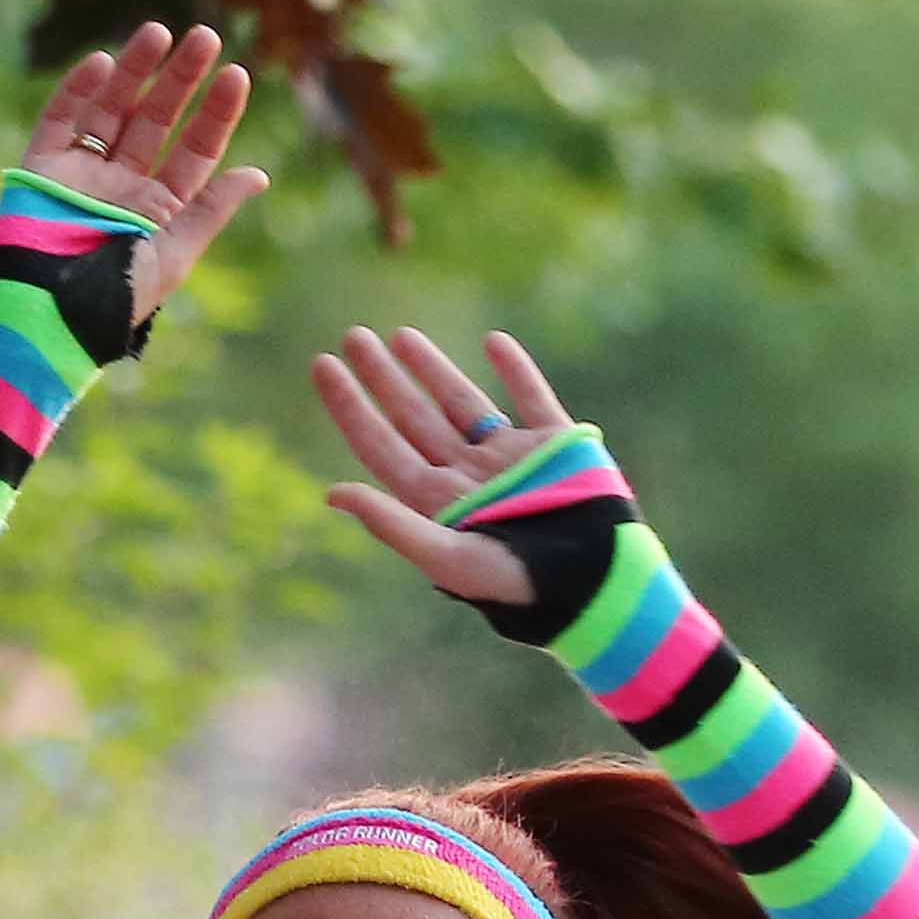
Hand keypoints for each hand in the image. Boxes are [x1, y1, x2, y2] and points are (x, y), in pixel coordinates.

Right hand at [22, 23, 268, 333]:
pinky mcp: (40, 169)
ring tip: (159, 32)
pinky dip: (77, 89)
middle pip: (157, 120)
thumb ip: (210, 210)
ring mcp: (81, 174)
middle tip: (206, 37)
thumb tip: (258, 175)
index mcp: (158, 208)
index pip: (195, 150)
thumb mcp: (174, 254)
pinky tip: (103, 61)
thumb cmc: (115, 297)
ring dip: (135, 70)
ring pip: (111, 109)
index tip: (237, 75)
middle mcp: (121, 186)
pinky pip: (60, 119)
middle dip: (181, 79)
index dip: (216, 113)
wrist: (47, 316)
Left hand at [311, 324, 574, 607]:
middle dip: (383, 378)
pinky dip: (515, 369)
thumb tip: (331, 493)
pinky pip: (532, 398)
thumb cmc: (517, 583)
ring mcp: (511, 459)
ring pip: (462, 403)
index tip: (324, 365)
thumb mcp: (448, 557)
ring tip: (400, 336)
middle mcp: (469, 477)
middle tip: (353, 336)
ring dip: (432, 369)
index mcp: (439, 503)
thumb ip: (393, 525)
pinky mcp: (556, 445)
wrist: (595, 581)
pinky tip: (494, 341)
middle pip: (414, 418)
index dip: (351, 407)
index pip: (382, 446)